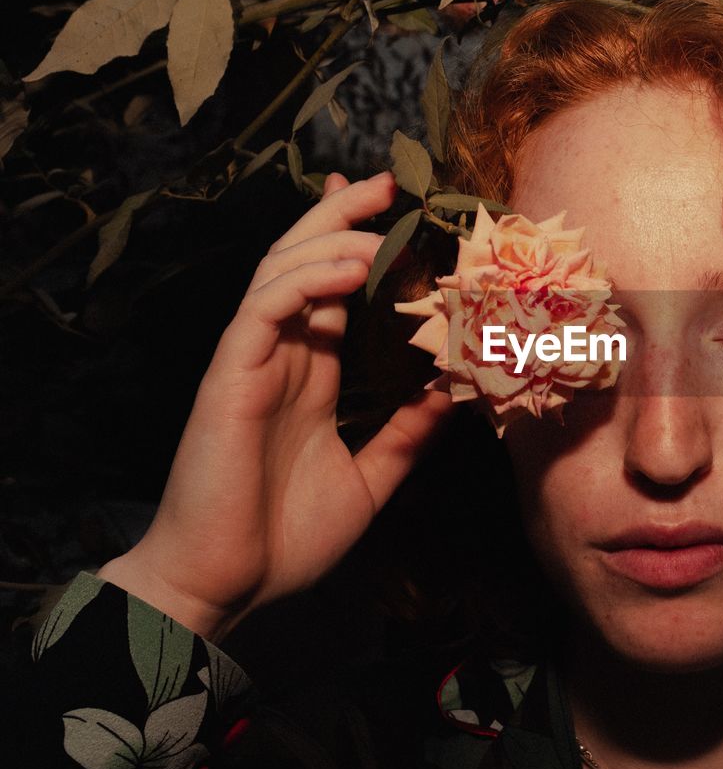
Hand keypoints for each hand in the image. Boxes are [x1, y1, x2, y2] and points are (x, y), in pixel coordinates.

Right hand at [98, 171, 452, 640]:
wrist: (225, 587)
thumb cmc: (284, 539)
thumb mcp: (369, 480)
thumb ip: (405, 436)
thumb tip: (451, 394)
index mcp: (310, 374)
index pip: (333, 288)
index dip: (357, 243)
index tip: (395, 210)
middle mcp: (281, 356)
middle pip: (304, 260)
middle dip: (341, 214)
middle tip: (387, 181)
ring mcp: (251, 361)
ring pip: (283, 270)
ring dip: (331, 236)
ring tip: (379, 217)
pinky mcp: (229, 375)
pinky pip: (265, 308)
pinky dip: (307, 280)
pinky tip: (349, 267)